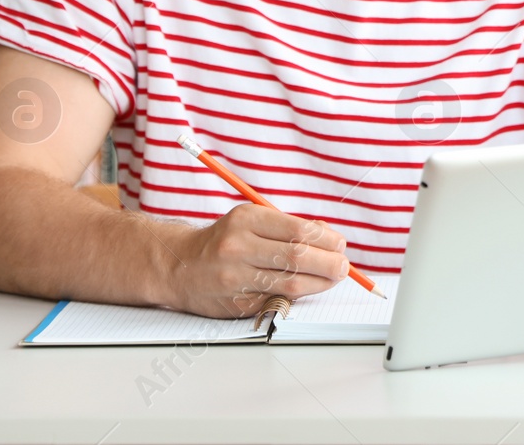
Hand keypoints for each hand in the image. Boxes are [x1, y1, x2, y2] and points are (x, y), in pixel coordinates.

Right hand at [164, 204, 352, 317]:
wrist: (179, 266)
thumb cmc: (226, 239)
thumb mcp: (253, 220)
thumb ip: (289, 226)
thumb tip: (329, 236)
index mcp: (246, 219)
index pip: (298, 231)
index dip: (327, 240)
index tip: (340, 245)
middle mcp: (238, 247)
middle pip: (298, 257)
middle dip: (330, 263)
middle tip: (344, 266)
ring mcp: (235, 278)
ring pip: (291, 283)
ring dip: (321, 283)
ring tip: (334, 278)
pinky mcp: (236, 304)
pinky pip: (277, 300)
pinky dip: (297, 295)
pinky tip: (306, 288)